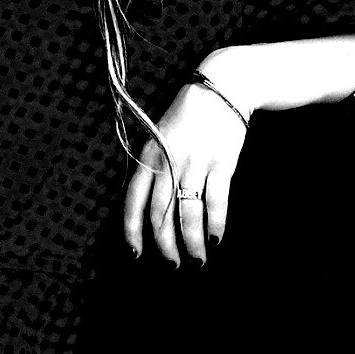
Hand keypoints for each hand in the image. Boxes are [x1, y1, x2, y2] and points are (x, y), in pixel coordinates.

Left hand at [123, 78, 249, 265]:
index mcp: (148, 155)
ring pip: (188, 214)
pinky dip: (216, 225)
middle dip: (165, 245)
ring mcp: (195, 162)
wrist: (221, 87)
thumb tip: (145, 209)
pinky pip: (216, 202)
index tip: (135, 254)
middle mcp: (168, 161)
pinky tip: (216, 239)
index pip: (132, 200)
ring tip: (197, 261)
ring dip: (192, 243)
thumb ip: (151, 169)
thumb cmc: (187, 117)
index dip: (132, 230)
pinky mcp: (222, 163)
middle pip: (160, 213)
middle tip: (172, 267)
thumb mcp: (159, 137)